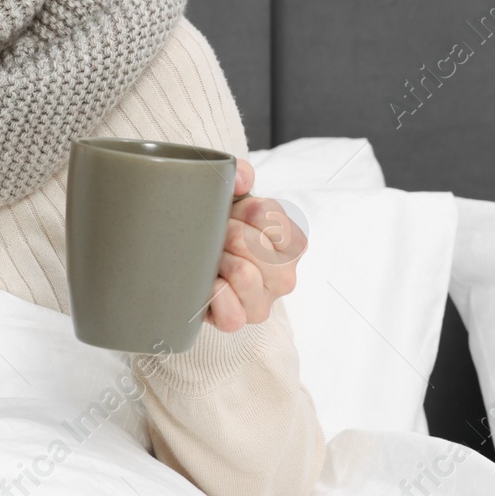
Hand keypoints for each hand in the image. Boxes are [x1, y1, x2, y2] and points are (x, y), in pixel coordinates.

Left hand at [202, 156, 306, 332]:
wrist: (201, 256)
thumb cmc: (224, 225)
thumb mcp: (234, 194)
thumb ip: (240, 174)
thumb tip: (240, 180)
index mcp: (293, 242)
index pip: (265, 215)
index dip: (239, 211)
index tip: (231, 214)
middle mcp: (286, 276)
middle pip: (250, 244)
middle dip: (223, 234)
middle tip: (215, 237)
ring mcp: (264, 302)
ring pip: (243, 274)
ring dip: (217, 261)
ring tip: (211, 259)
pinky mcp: (241, 322)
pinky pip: (232, 315)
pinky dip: (213, 296)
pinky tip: (207, 284)